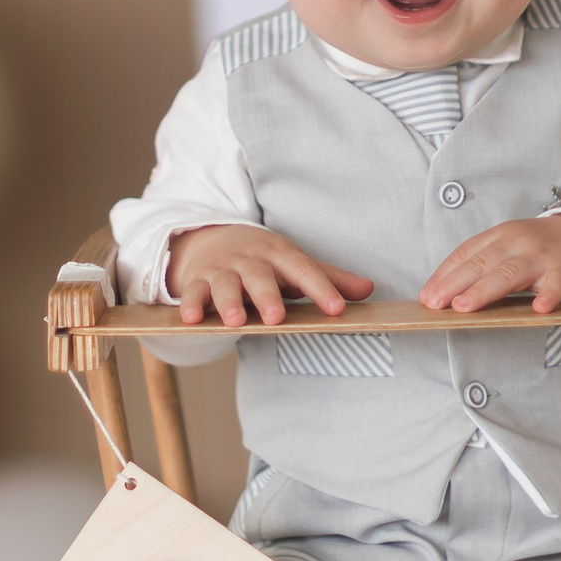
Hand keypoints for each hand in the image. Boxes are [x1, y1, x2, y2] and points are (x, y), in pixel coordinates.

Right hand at [166, 226, 373, 329]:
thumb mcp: (293, 264)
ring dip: (229, 302)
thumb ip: (328, 278)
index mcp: (280, 255)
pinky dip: (190, 305)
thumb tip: (369, 290)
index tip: (338, 309)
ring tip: (236, 321)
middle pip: (260, 278)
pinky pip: (193, 293)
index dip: (323, 289)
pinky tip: (192, 319)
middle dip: (268, 297)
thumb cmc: (262, 260)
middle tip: (277, 318)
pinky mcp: (197, 282)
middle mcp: (251, 261)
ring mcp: (222, 271)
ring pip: (225, 286)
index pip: (305, 271)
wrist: (211, 239)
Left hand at [420, 213, 560, 315]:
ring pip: (511, 273)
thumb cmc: (539, 249)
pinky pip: (557, 285)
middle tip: (436, 303)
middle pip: (482, 264)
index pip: (466, 254)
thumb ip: (480, 265)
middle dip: (455, 284)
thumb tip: (441, 292)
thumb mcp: (508, 247)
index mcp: (499, 236)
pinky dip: (549, 295)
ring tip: (465, 306)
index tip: (426, 296)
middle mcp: (518, 243)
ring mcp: (543, 257)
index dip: (444, 275)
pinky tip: (539, 308)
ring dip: (486, 290)